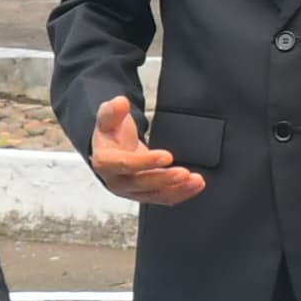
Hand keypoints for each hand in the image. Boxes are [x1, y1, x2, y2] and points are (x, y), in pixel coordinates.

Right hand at [87, 94, 205, 205]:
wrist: (110, 150)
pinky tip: (194, 185)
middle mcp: (117, 181)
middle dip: (165, 179)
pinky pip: (163, 198)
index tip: (166, 156)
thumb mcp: (107, 118)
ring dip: (177, 189)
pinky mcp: (145, 194)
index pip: (126, 165)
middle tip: (184, 173)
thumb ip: (113, 111)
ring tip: (195, 181)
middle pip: (142, 184)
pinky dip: (180, 193)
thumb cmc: (109, 135)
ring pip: (155, 194)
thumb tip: (120, 103)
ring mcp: (132, 191)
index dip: (146, 162)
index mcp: (105, 163)